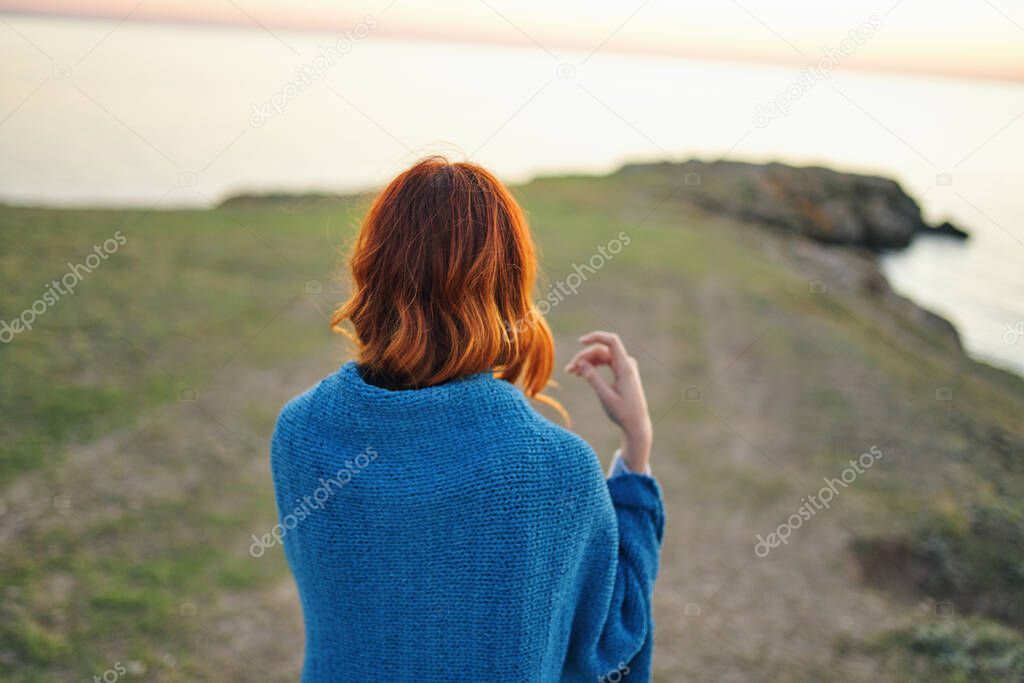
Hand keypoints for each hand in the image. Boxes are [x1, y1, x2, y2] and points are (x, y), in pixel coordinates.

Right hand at [565, 331, 651, 472]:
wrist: (636, 424)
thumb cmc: (622, 412)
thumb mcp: (605, 396)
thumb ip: (592, 378)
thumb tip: (580, 362)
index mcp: (625, 367)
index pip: (612, 341)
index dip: (596, 337)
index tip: (580, 342)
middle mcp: (626, 363)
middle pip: (601, 350)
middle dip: (584, 356)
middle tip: (569, 370)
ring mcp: (624, 366)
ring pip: (601, 356)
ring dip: (586, 361)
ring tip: (571, 372)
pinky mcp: (621, 371)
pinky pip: (605, 362)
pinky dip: (593, 366)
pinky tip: (580, 373)